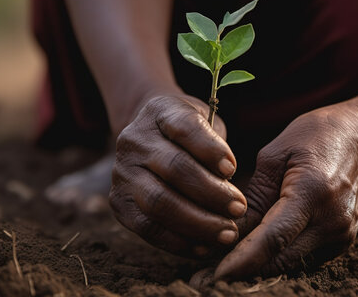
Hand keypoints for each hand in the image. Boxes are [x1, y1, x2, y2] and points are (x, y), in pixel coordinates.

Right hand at [109, 95, 246, 257]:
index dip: (209, 149)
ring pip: (158, 202)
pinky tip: (204, 247)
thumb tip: (228, 189)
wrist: (149, 136)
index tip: (232, 168)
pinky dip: (178, 241)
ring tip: (227, 232)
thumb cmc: (188, 134)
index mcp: (160, 111)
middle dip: (211, 193)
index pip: (184, 128)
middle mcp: (135, 139)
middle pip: (173, 168)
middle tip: (239, 209)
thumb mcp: (205, 122)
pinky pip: (147, 227)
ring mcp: (122, 171)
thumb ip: (216, 146)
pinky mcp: (119, 202)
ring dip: (198, 222)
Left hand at [215, 98, 357, 278]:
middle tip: (202, 276)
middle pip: (279, 259)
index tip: (214, 276)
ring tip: (220, 265)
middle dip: (241, 270)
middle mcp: (332, 221)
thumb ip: (254, 195)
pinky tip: (253, 252)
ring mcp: (341, 234)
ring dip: (256, 268)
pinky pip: (301, 257)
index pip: (272, 239)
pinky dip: (275, 258)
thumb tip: (231, 231)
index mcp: (312, 193)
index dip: (241, 261)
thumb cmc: (316, 135)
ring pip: (288, 264)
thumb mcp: (276, 154)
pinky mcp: (341, 240)